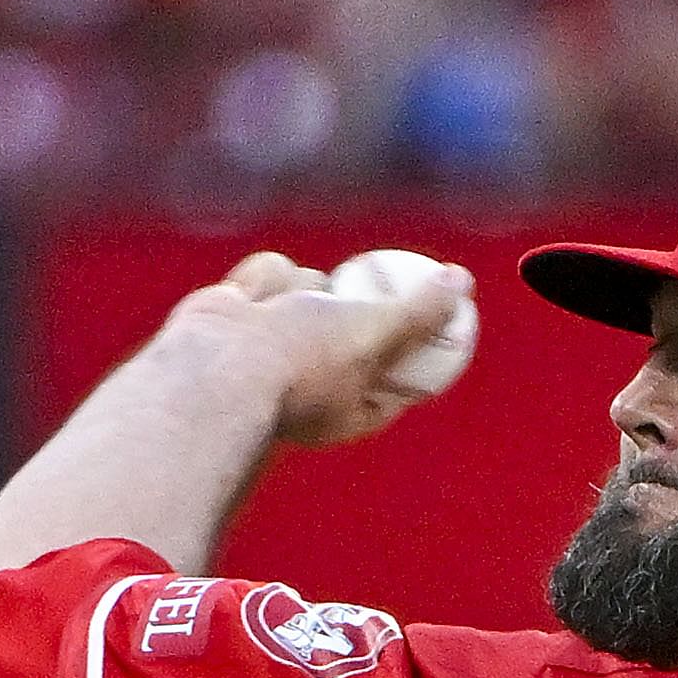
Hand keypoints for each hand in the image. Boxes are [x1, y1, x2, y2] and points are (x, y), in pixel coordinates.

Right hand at [157, 250, 473, 450]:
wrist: (215, 365)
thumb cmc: (300, 362)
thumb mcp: (375, 334)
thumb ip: (419, 312)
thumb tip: (461, 284)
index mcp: (352, 404)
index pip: (398, 370)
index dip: (418, 338)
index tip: (441, 309)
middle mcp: (314, 377)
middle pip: (354, 320)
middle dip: (354, 300)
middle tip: (373, 280)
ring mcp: (275, 343)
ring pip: (311, 285)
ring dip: (300, 286)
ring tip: (280, 312)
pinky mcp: (242, 313)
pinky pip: (270, 274)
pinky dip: (262, 279)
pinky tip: (246, 301)